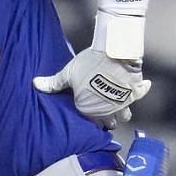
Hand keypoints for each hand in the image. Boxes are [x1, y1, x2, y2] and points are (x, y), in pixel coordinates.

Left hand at [33, 47, 150, 128]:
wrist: (115, 52)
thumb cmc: (90, 64)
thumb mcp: (68, 72)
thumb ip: (54, 83)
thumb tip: (36, 84)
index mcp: (89, 109)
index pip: (89, 122)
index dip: (89, 116)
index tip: (88, 110)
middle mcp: (108, 111)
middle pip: (109, 123)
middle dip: (106, 119)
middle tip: (102, 110)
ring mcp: (123, 103)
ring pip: (125, 116)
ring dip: (121, 112)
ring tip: (117, 104)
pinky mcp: (136, 93)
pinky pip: (140, 96)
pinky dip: (138, 92)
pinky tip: (136, 87)